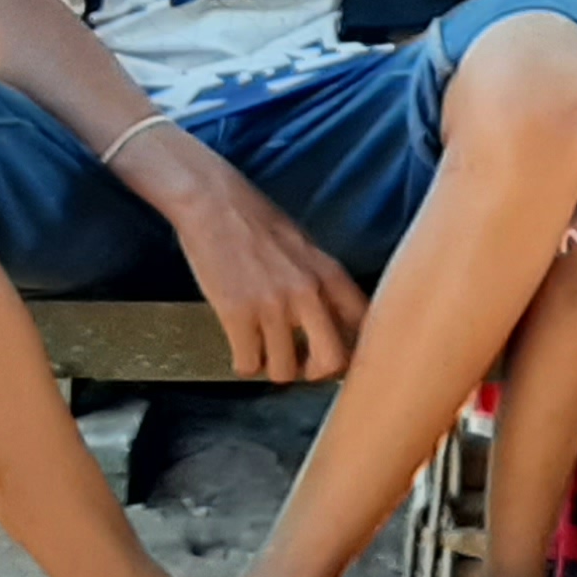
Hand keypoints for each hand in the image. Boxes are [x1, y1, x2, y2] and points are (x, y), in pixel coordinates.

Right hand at [165, 166, 370, 383]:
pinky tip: (241, 347)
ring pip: (285, 371)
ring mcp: (272, 305)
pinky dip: (244, 363)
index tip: (335, 353)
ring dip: (272, 366)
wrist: (213, 203)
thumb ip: (321, 282)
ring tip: (263, 350)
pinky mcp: (236, 314)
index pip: (363, 326)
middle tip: (299, 364)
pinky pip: (248, 365)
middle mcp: (307, 292)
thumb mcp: (304, 246)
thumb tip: (333, 322)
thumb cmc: (257, 221)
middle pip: (333, 362)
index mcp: (329, 273)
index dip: (352, 348)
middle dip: (315, 373)